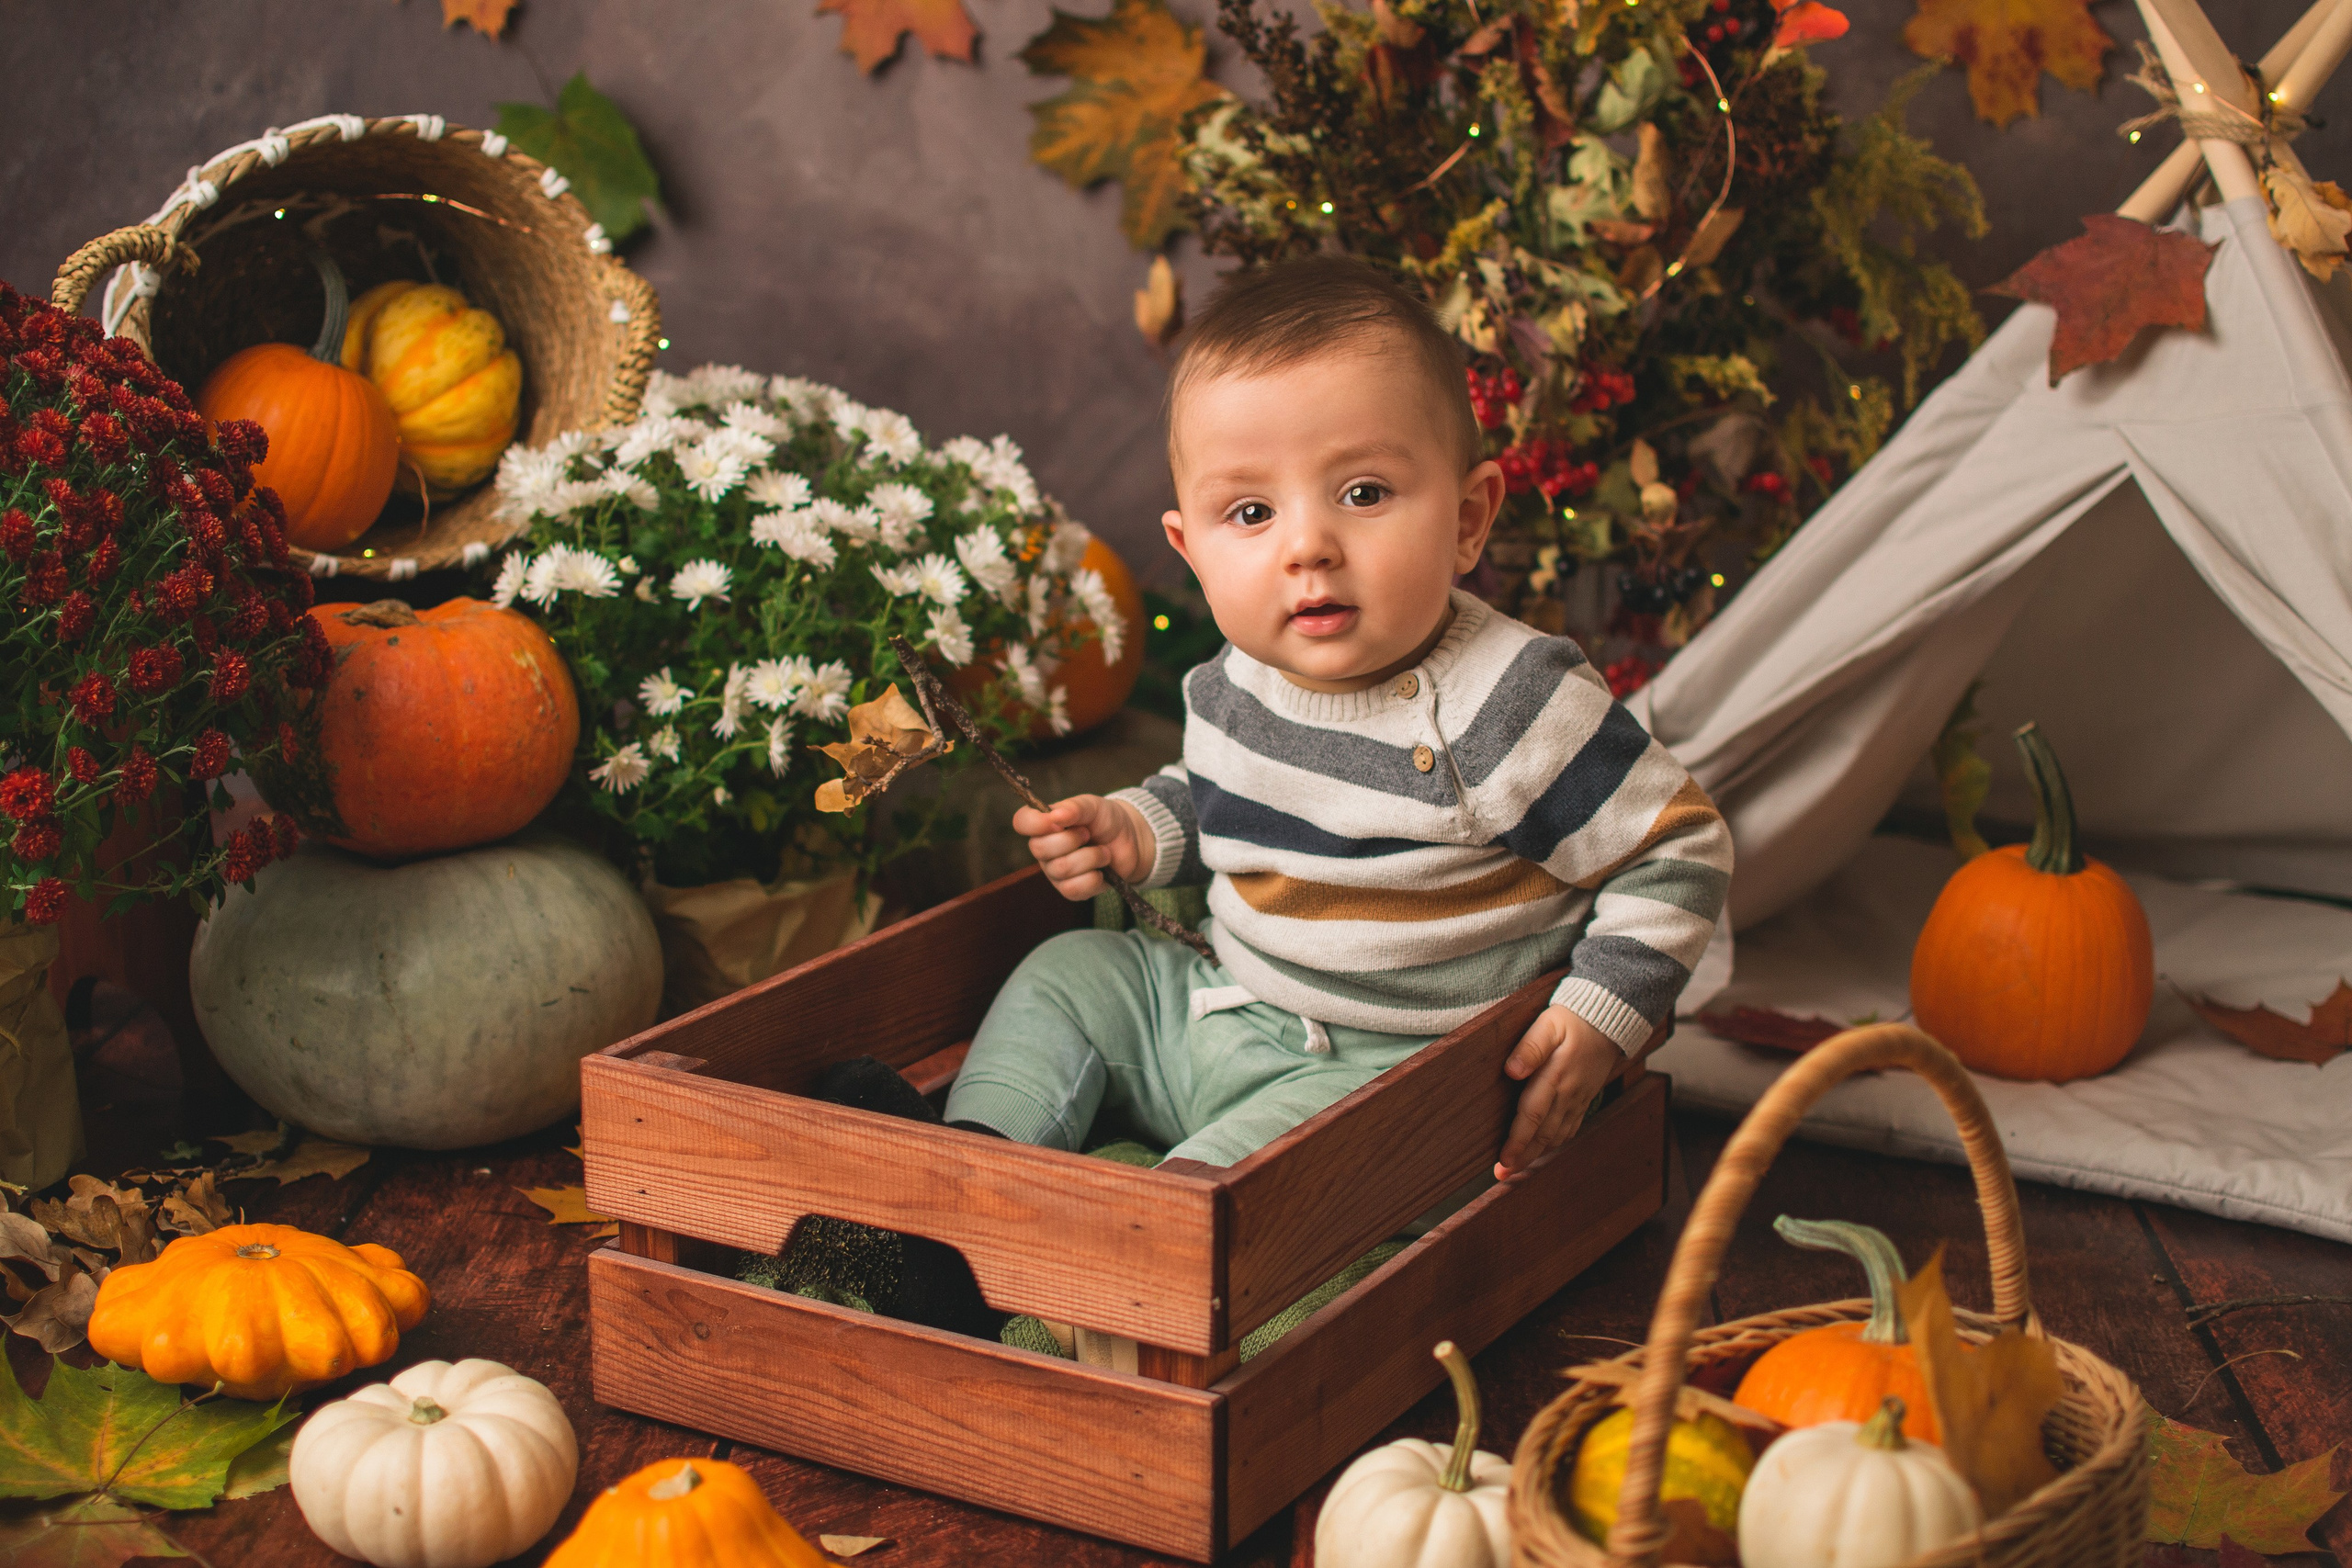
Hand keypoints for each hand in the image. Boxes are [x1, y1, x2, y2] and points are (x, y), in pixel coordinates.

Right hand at [1015, 794, 1155, 899]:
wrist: (1131, 843)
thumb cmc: (1106, 821)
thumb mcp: (1093, 806)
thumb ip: (1074, 808)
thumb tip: (1055, 815)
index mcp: (1044, 824)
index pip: (1021, 822)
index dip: (1035, 823)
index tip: (1058, 822)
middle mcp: (1044, 848)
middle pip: (1040, 848)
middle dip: (1072, 839)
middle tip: (1089, 834)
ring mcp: (1055, 871)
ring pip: (1061, 868)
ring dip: (1090, 857)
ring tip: (1103, 852)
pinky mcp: (1069, 890)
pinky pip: (1073, 888)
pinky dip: (1094, 878)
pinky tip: (1102, 870)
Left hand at [1495, 1005, 1621, 1178]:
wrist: (1609, 1020)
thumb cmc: (1573, 1019)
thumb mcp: (1548, 1024)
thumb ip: (1530, 1047)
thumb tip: (1511, 1070)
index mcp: (1556, 1076)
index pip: (1532, 1115)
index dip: (1517, 1141)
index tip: (1503, 1160)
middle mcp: (1569, 1093)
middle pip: (1543, 1133)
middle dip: (1522, 1156)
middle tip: (1502, 1175)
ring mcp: (1579, 1099)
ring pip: (1556, 1135)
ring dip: (1536, 1154)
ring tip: (1516, 1169)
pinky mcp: (1584, 1099)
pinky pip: (1569, 1128)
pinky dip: (1555, 1143)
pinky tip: (1542, 1150)